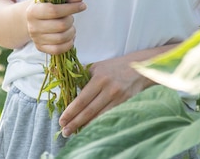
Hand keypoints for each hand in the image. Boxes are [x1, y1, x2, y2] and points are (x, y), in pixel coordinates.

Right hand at [26, 0, 85, 54]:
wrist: (33, 19)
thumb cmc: (47, 6)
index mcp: (33, 10)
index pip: (54, 11)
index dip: (71, 8)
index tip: (82, 6)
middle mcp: (32, 26)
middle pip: (60, 26)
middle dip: (71, 21)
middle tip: (71, 17)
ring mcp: (36, 38)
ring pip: (61, 38)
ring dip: (71, 32)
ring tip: (71, 27)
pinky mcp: (40, 48)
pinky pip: (58, 50)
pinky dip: (68, 44)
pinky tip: (70, 37)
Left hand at [58, 44, 178, 136]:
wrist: (138, 68)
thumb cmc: (114, 67)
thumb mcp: (97, 67)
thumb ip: (83, 76)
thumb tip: (68, 86)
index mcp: (99, 78)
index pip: (82, 99)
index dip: (71, 111)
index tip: (62, 119)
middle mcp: (108, 89)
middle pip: (89, 110)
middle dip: (75, 122)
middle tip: (65, 131)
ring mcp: (118, 98)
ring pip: (99, 116)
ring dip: (86, 126)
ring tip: (75, 133)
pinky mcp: (126, 104)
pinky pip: (110, 117)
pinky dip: (100, 124)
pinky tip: (92, 129)